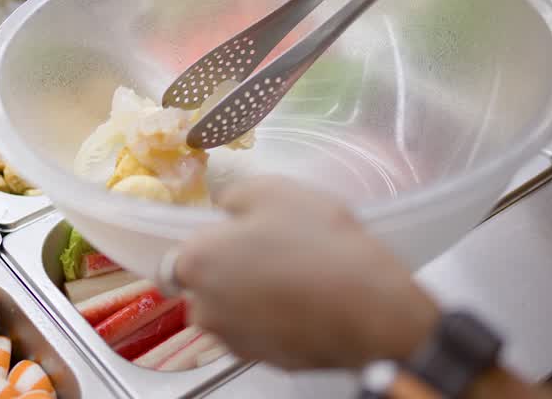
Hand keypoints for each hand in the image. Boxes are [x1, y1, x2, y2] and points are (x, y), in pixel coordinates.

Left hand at [174, 177, 438, 369]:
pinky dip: (274, 318)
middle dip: (230, 268)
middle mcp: (205, 307)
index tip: (233, 237)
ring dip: (252, 294)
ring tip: (295, 274)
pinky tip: (306, 299)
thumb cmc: (321, 245)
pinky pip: (260, 331)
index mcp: (196, 261)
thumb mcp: (275, 191)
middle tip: (272, 249)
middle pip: (205, 284)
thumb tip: (225, 205)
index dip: (208, 243)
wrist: (373, 310)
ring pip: (232, 310)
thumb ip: (235, 195)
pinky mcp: (265, 360)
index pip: (178, 254)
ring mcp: (234, 340)